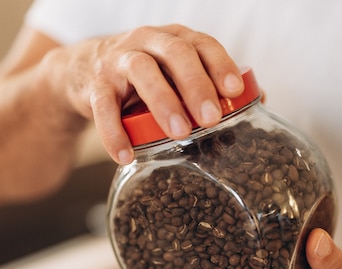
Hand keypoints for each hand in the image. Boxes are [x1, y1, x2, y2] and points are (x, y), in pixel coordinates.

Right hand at [42, 24, 243, 163]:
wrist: (84, 71)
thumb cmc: (144, 77)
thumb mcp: (174, 74)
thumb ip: (207, 85)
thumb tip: (257, 102)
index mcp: (174, 39)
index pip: (202, 44)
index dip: (220, 64)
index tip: (234, 90)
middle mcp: (147, 42)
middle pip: (176, 54)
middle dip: (196, 85)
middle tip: (211, 117)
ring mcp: (118, 60)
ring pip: (142, 71)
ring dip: (163, 102)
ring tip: (179, 133)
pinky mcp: (93, 84)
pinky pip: (102, 106)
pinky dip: (114, 132)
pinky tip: (126, 156)